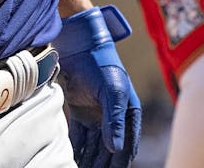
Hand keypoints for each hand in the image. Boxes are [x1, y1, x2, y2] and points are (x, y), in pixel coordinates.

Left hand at [55, 6, 141, 167]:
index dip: (122, 161)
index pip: (128, 143)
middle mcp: (116, 116)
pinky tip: (73, 161)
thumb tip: (116, 148)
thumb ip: (114, 120)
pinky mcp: (82, 114)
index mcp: (129, 111)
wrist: (79, 48)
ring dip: (90, 160)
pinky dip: (78, 151)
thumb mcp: (112, 91)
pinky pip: (81, 138)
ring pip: (95, 146)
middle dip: (104, 165)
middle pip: (111, 149)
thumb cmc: (102, 65)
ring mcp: (98, 116)